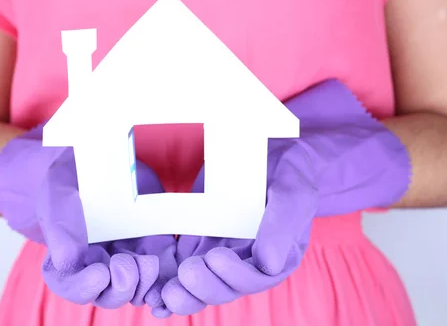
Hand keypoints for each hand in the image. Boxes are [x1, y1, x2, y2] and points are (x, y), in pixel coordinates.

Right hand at [0, 123, 176, 307]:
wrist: (99, 157)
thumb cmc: (71, 177)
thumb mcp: (59, 194)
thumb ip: (61, 228)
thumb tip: (67, 262)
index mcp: (69, 257)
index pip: (71, 286)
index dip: (83, 288)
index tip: (100, 273)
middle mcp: (98, 264)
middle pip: (108, 295)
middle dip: (119, 288)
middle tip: (127, 265)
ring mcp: (129, 258)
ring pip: (137, 289)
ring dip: (144, 284)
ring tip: (148, 262)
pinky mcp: (155, 247)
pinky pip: (164, 273)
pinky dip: (168, 278)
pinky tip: (173, 272)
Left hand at [159, 79, 411, 314]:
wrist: (267, 150)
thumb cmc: (287, 168)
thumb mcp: (293, 187)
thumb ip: (284, 221)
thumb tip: (268, 263)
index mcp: (279, 254)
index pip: (257, 277)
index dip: (235, 275)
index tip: (215, 258)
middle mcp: (250, 261)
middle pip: (227, 287)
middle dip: (205, 288)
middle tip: (186, 274)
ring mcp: (224, 254)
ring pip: (203, 285)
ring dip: (183, 294)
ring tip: (162, 295)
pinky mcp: (200, 244)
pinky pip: (182, 268)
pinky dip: (168, 283)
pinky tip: (153, 294)